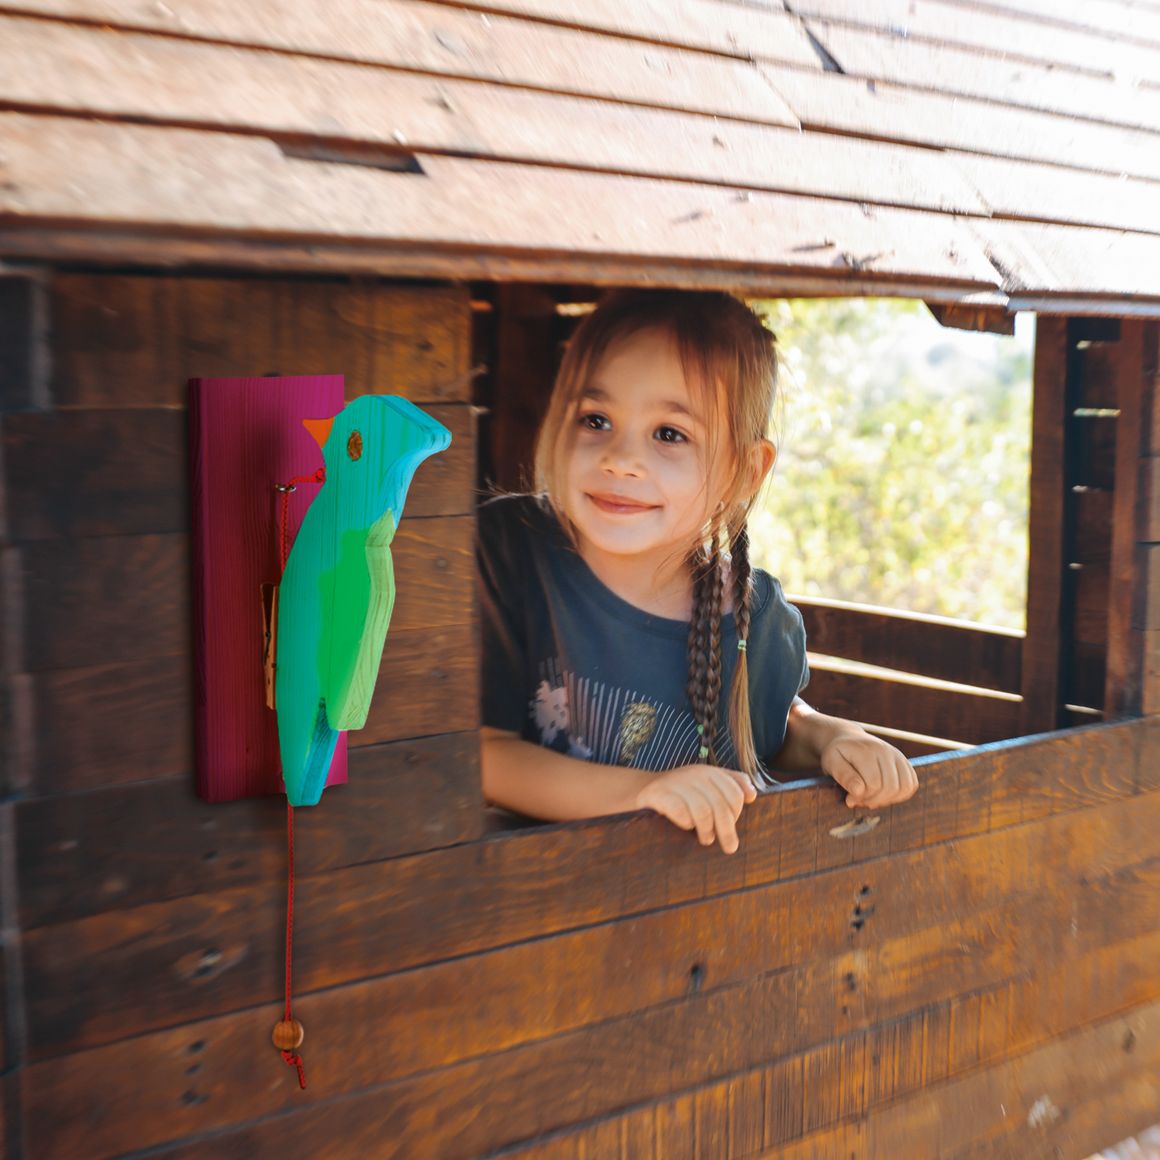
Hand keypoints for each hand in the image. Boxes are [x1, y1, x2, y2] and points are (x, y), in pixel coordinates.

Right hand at [635, 764, 757, 853]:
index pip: (734, 794)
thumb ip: (731, 785)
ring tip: (705, 839)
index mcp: (709, 772)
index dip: (736, 814)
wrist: (643, 791)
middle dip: (726, 830)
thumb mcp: (707, 786)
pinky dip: (686, 823)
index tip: (732, 827)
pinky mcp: (658, 793)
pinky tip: (685, 827)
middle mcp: (694, 773)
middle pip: (720, 805)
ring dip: (706, 830)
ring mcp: (675, 782)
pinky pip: (680, 812)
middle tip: (728, 846)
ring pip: (702, 811)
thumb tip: (752, 795)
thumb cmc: (681, 794)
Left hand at [821, 729, 918, 808]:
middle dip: (873, 800)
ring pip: (904, 788)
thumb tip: (858, 791)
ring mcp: (898, 755)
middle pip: (890, 788)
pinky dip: (899, 795)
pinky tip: (882, 794)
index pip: (873, 784)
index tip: (848, 799)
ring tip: (870, 797)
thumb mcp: (831, 762)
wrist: (848, 739)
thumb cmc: (838, 753)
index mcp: (866, 750)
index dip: (861, 797)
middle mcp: (886, 751)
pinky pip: (911, 785)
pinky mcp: (904, 762)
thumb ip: (843, 776)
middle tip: (858, 800)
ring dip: (887, 800)